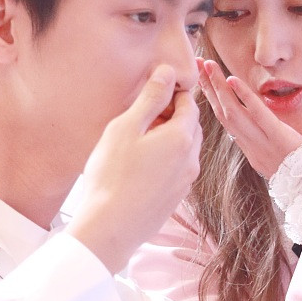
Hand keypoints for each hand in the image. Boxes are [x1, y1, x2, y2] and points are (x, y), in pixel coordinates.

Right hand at [67, 65, 201, 272]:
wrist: (110, 228)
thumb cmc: (112, 176)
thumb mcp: (125, 128)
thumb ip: (150, 99)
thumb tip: (168, 72)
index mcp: (182, 138)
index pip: (188, 104)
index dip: (171, 93)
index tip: (151, 93)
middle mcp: (191, 160)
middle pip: (189, 126)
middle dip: (171, 115)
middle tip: (141, 116)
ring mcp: (185, 182)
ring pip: (183, 149)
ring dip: (167, 139)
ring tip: (137, 141)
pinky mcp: (174, 199)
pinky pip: (175, 170)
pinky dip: (164, 160)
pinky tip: (138, 166)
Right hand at [198, 58, 301, 178]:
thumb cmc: (297, 170)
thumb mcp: (271, 157)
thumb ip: (258, 141)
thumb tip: (246, 125)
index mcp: (248, 148)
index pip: (224, 119)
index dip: (210, 98)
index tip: (200, 79)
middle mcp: (250, 145)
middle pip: (222, 113)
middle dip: (208, 88)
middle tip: (198, 64)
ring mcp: (262, 141)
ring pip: (233, 112)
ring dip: (218, 88)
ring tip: (209, 66)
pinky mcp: (278, 137)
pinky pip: (258, 116)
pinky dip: (244, 97)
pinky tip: (233, 80)